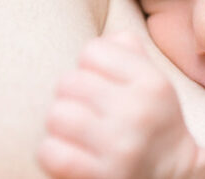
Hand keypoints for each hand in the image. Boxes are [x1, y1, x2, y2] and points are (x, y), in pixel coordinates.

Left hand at [37, 31, 204, 178]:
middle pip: (68, 82)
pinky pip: (50, 152)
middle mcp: (138, 112)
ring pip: (56, 115)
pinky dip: (52, 152)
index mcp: (152, 83)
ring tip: (76, 133)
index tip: (101, 86)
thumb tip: (107, 39)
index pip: (92, 51)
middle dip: (72, 97)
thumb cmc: (153, 122)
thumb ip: (130, 51)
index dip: (90, 68)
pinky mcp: (101, 176)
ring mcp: (119, 147)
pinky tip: (69, 154)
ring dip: (60, 126)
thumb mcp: (154, 83)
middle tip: (86, 112)